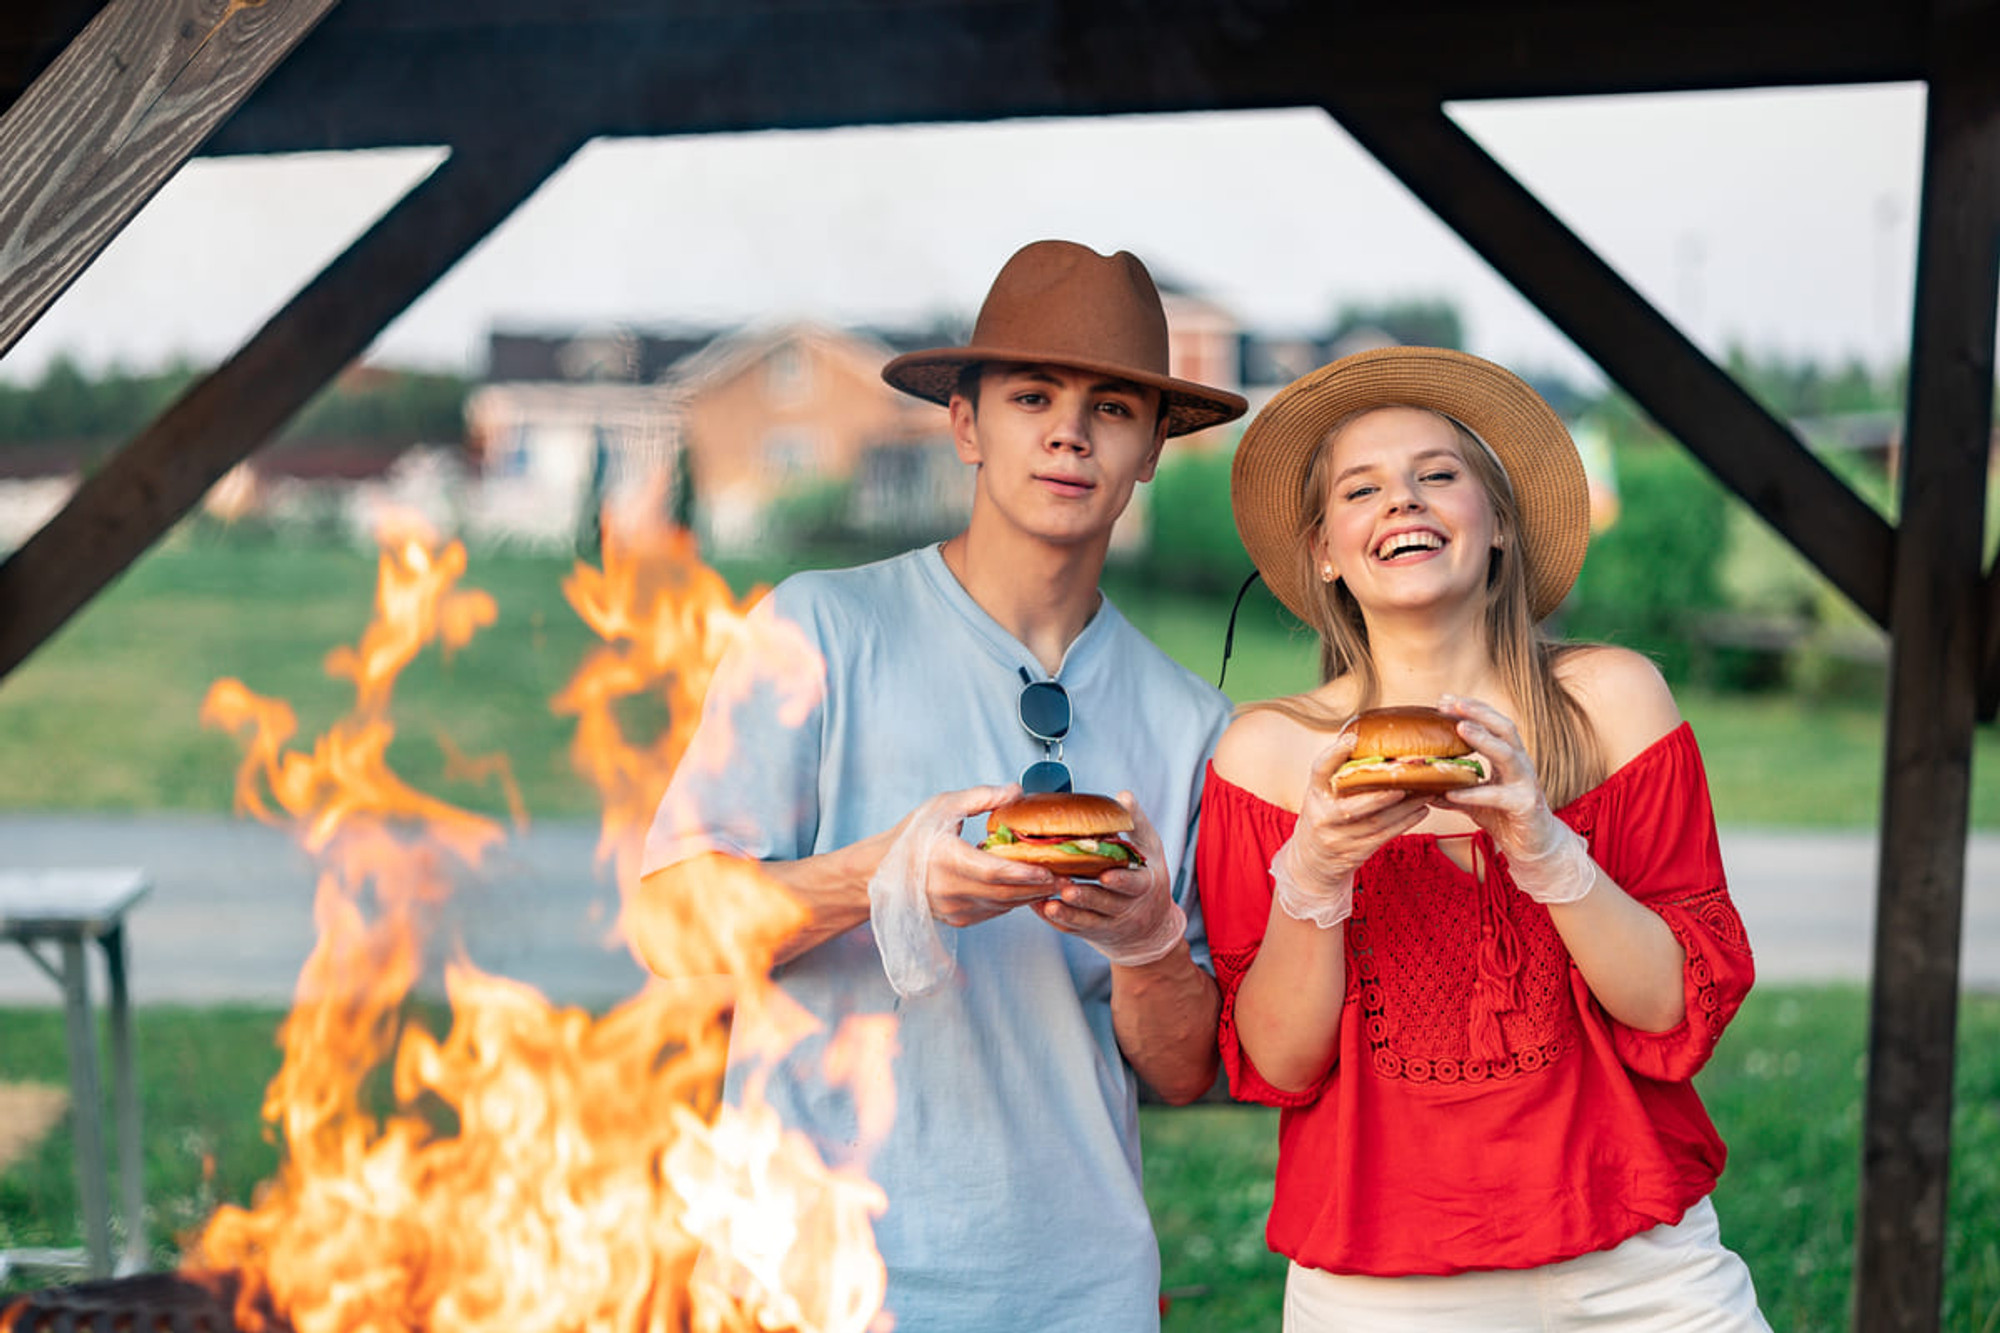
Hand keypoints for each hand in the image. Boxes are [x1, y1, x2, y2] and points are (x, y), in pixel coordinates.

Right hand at [868, 783, 1057, 997]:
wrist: (881, 872)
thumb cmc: (912, 834)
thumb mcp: (943, 805)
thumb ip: (982, 797)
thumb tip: (1017, 791)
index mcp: (946, 860)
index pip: (993, 873)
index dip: (1024, 873)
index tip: (1050, 868)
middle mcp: (951, 890)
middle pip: (1006, 893)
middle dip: (1039, 886)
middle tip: (1069, 875)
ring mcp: (955, 909)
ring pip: (1004, 905)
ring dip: (1032, 895)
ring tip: (1059, 880)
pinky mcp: (960, 919)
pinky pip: (996, 911)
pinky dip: (1016, 900)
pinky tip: (1032, 887)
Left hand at [1039, 793, 1184, 966]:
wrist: (1148, 930)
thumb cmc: (1146, 878)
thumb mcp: (1150, 849)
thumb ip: (1136, 823)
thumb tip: (1123, 796)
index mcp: (1143, 885)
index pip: (1134, 886)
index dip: (1121, 882)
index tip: (1106, 876)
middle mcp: (1126, 908)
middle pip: (1105, 904)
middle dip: (1086, 897)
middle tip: (1066, 888)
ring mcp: (1108, 923)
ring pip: (1086, 920)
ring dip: (1067, 912)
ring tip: (1048, 902)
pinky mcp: (1090, 931)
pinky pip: (1072, 929)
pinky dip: (1056, 919)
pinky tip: (1038, 906)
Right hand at [1274, 734, 1431, 926]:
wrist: (1311, 862)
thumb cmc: (1324, 817)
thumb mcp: (1322, 795)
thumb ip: (1339, 774)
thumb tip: (1366, 738)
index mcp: (1314, 795)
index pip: (1319, 771)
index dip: (1333, 754)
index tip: (1352, 740)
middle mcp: (1323, 817)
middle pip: (1352, 806)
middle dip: (1381, 794)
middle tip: (1406, 779)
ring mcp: (1338, 839)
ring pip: (1376, 823)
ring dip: (1405, 807)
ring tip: (1426, 791)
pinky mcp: (1354, 853)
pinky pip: (1383, 837)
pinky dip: (1405, 823)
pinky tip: (1421, 810)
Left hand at [1436, 694, 1594, 904]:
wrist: (1535, 847)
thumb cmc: (1505, 817)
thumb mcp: (1474, 800)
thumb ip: (1453, 789)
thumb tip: (1422, 783)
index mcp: (1509, 757)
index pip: (1492, 724)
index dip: (1471, 709)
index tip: (1444, 699)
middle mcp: (1520, 764)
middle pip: (1504, 728)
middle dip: (1479, 712)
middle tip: (1452, 703)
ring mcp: (1526, 783)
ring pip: (1508, 754)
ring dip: (1484, 739)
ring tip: (1461, 728)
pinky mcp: (1525, 806)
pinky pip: (1498, 796)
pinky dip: (1474, 793)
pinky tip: (1452, 792)